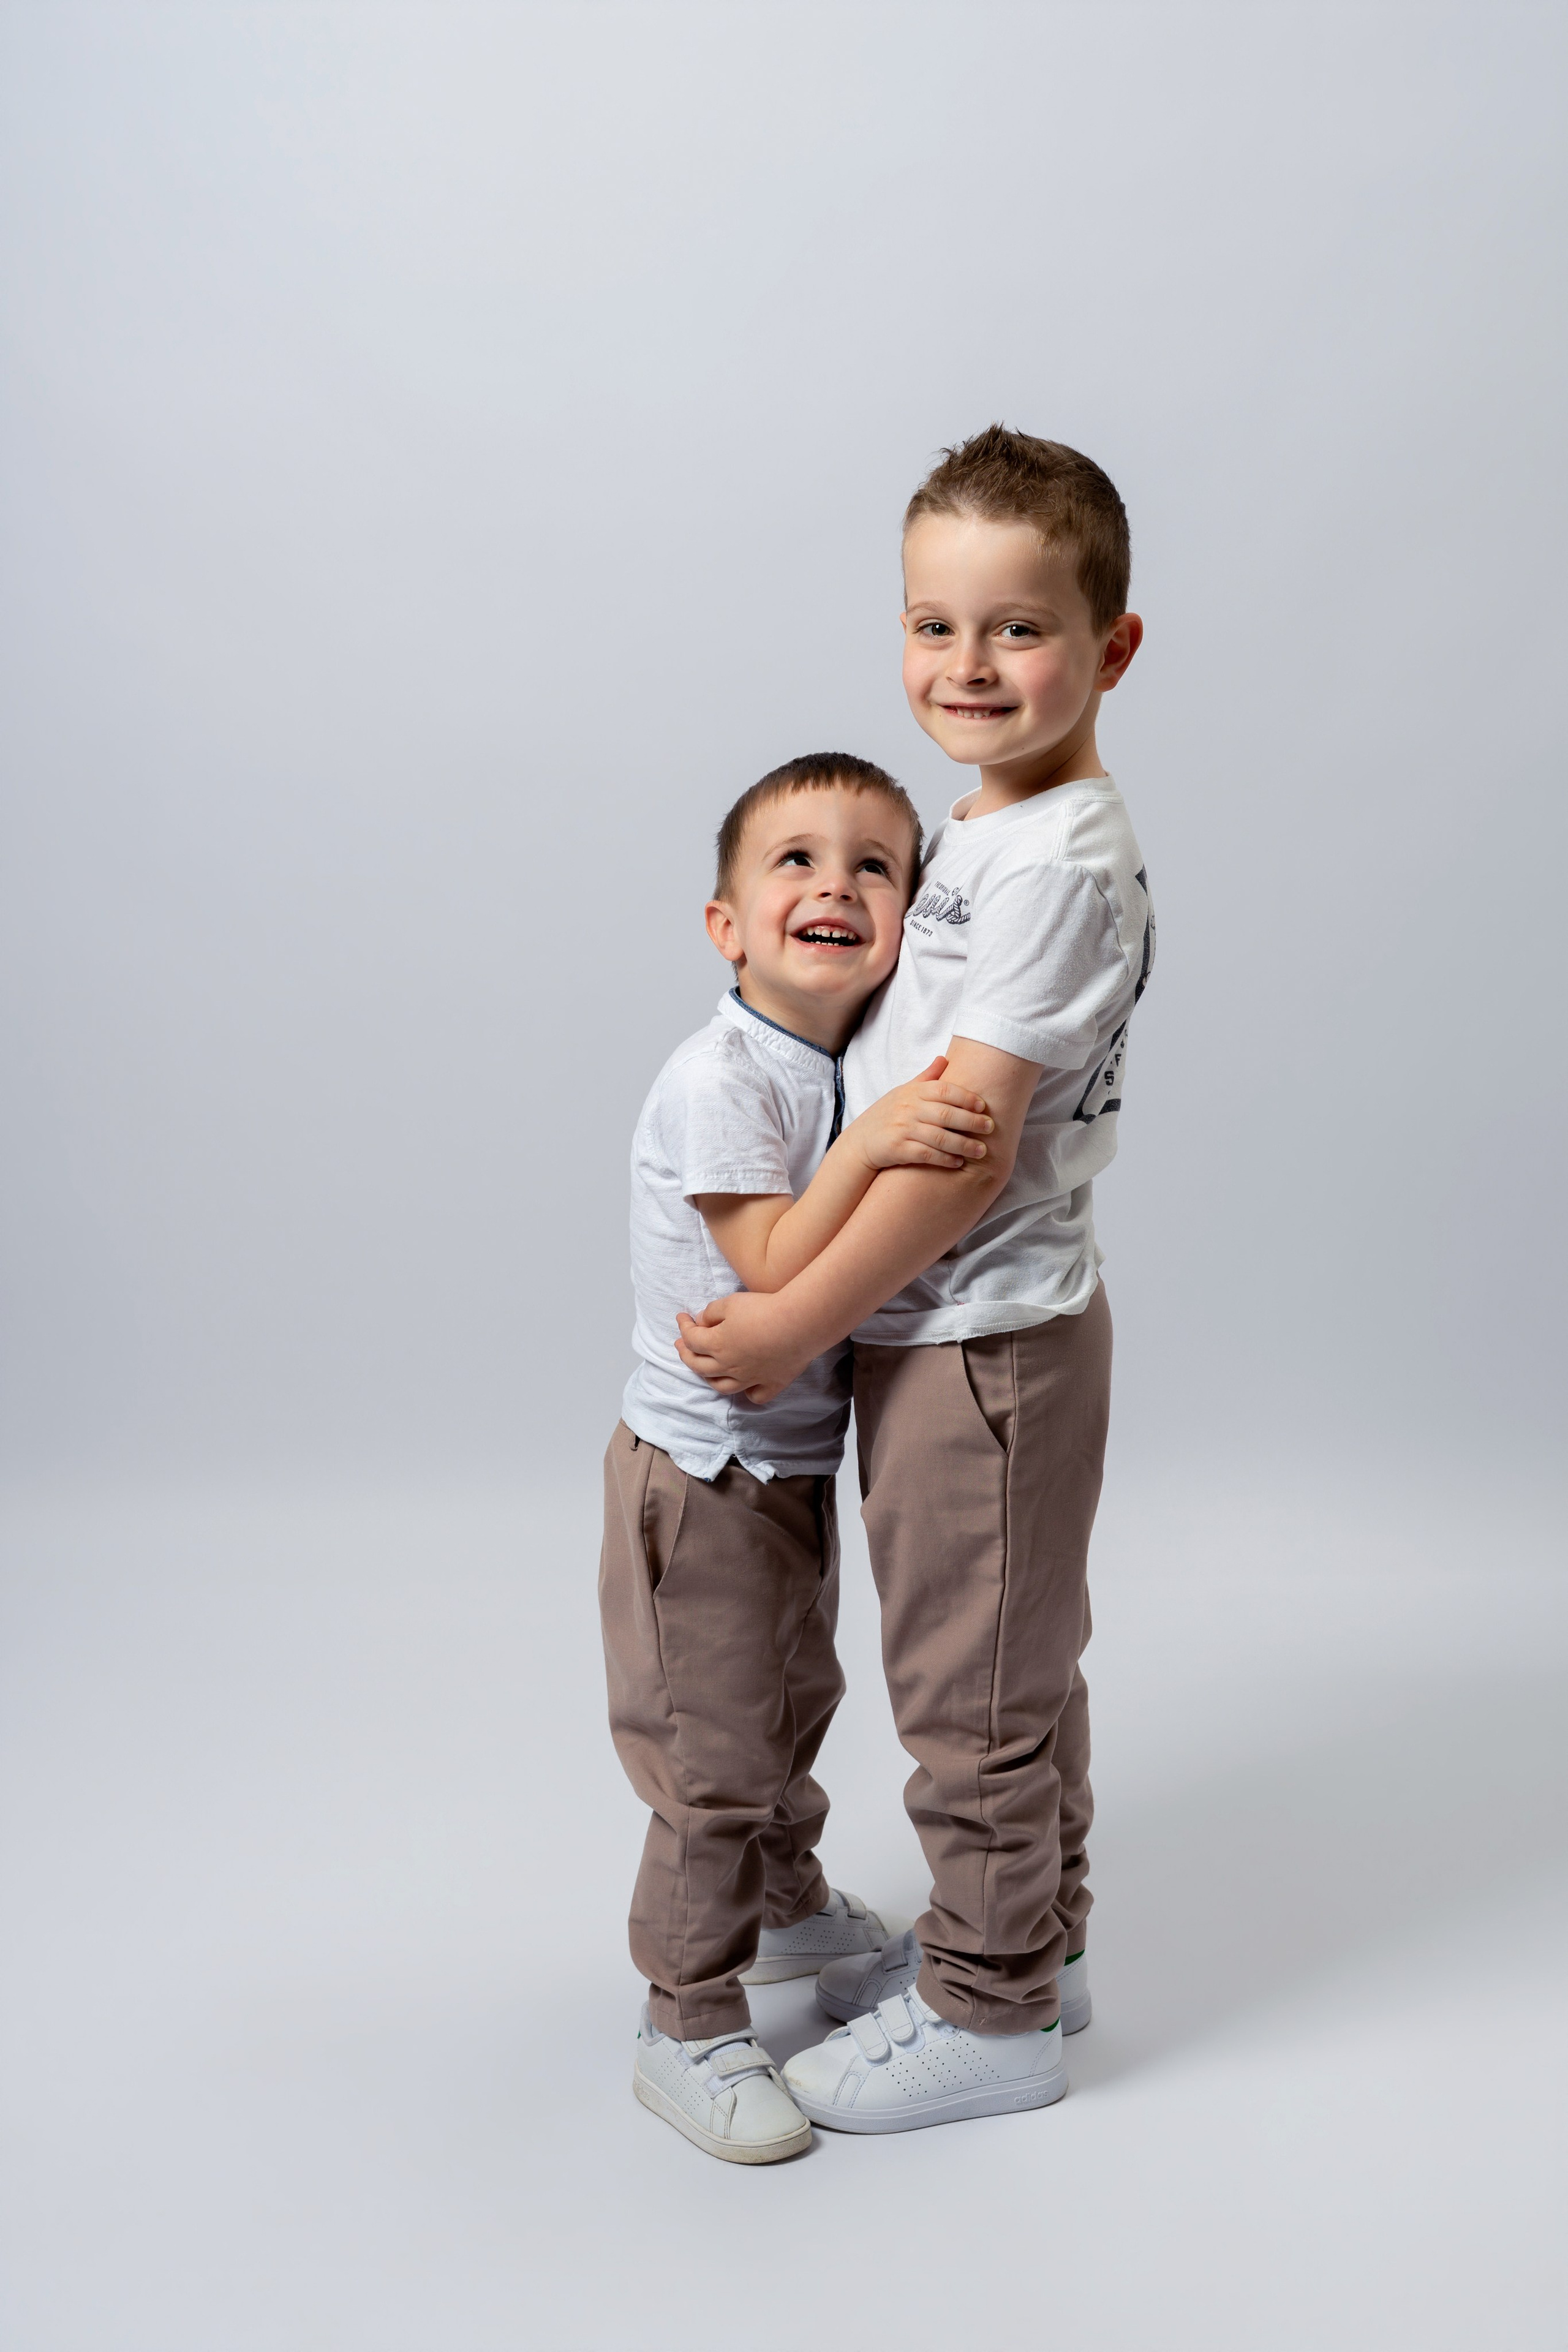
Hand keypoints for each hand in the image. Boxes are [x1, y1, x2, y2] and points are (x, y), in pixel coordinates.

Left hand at [675, 1291, 814, 1404]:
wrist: (799, 1324)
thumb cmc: (764, 1309)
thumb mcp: (731, 1302)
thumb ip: (712, 1313)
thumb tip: (702, 1321)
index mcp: (717, 1345)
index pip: (691, 1339)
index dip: (683, 1326)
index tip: (682, 1317)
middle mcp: (730, 1366)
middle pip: (699, 1367)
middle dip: (686, 1355)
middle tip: (681, 1345)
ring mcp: (751, 1378)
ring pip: (722, 1386)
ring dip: (709, 1378)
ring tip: (706, 1370)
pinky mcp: (772, 1382)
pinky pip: (756, 1396)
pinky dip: (748, 1393)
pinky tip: (746, 1387)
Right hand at [847, 1056, 992, 1172]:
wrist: (860, 1142)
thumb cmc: (887, 1115)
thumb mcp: (904, 1091)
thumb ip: (926, 1077)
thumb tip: (945, 1058)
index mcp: (912, 1092)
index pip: (944, 1090)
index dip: (966, 1097)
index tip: (983, 1106)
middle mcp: (908, 1108)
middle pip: (946, 1114)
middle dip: (971, 1121)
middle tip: (990, 1128)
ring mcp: (902, 1129)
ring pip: (939, 1136)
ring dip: (963, 1144)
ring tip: (981, 1150)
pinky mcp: (898, 1149)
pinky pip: (927, 1154)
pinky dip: (945, 1158)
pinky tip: (958, 1162)